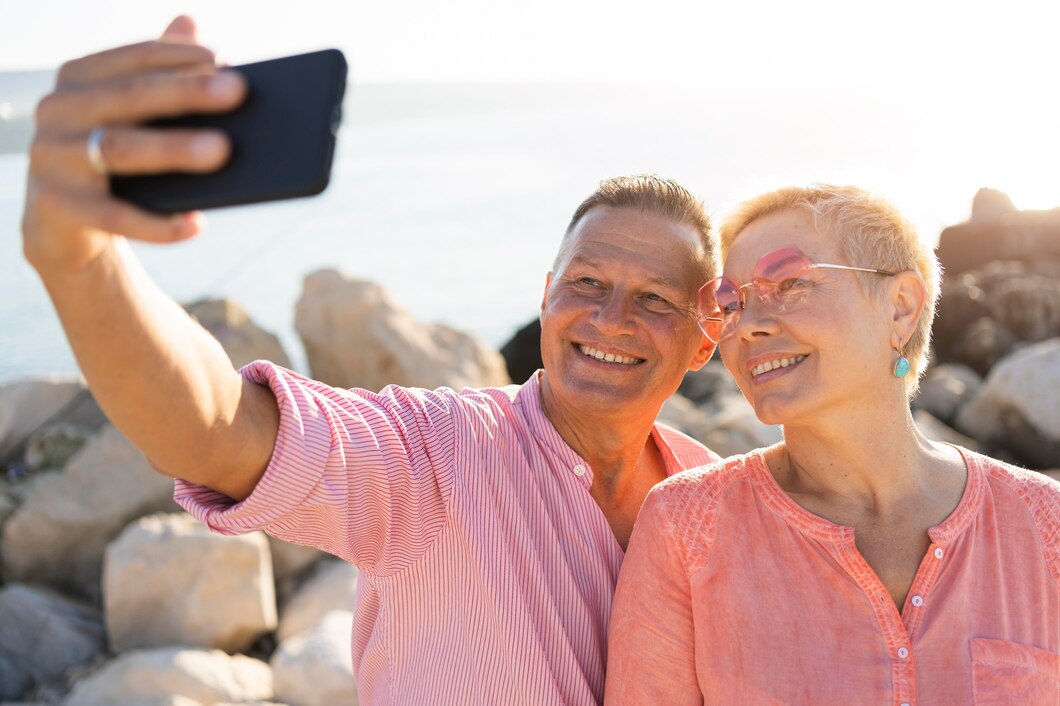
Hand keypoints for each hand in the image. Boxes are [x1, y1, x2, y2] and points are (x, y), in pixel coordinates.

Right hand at [22, 16, 246, 276]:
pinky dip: (157, 223)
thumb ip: (155, 71)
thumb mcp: (128, 113)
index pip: (134, 58)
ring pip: (120, 149)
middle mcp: (57, 110)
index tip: (223, 58)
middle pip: (131, 97)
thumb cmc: (109, 156)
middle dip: (186, 93)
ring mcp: (52, 157)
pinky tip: (196, 223)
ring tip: (223, 150)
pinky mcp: (58, 206)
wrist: (61, 221)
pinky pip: (115, 215)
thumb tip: (191, 22)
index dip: (178, 56)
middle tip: (238, 91)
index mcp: (78, 79)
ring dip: (175, 149)